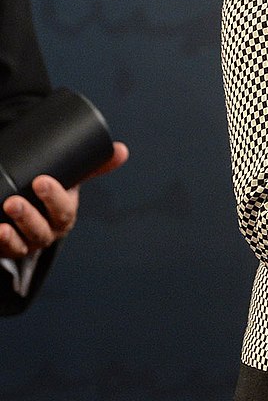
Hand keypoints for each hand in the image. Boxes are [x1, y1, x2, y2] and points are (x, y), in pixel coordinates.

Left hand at [0, 141, 128, 259]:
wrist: (26, 218)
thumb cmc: (49, 196)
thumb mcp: (69, 182)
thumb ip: (91, 167)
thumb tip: (123, 150)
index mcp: (64, 216)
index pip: (63, 211)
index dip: (54, 198)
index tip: (41, 181)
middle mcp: (47, 233)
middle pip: (42, 230)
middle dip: (28, 217)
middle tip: (14, 201)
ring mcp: (26, 244)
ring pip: (22, 243)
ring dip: (12, 233)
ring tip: (4, 212)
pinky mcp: (7, 249)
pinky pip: (5, 250)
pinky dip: (2, 242)